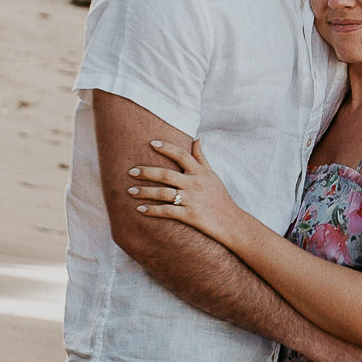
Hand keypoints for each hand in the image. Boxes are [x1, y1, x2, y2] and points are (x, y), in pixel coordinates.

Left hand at [127, 139, 241, 246]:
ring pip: (163, 193)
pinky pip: (167, 211)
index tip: (151, 143)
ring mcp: (192, 200)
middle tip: (131, 171)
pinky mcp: (190, 216)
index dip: (166, 148)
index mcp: (200, 172)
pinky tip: (140, 209)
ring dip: (144, 192)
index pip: (182, 155)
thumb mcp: (212, 175)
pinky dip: (152, 210)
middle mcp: (195, 184)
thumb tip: (196, 138)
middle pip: (166, 174)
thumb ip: (201, 158)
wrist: (231, 222)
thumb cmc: (220, 197)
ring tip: (130, 191)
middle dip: (147, 172)